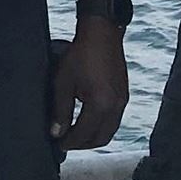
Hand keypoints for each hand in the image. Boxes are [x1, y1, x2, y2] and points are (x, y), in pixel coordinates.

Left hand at [51, 22, 127, 150]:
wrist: (101, 35)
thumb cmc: (80, 55)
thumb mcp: (63, 83)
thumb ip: (60, 111)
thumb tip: (56, 133)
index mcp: (100, 104)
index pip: (84, 134)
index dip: (69, 142)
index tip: (57, 144)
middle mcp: (116, 106)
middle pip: (100, 139)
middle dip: (82, 144)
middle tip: (65, 142)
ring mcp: (123, 101)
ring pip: (109, 131)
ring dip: (93, 137)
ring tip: (75, 134)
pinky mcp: (124, 96)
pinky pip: (114, 120)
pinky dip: (101, 126)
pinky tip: (87, 121)